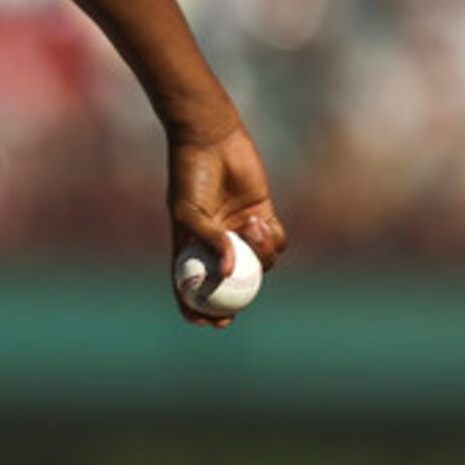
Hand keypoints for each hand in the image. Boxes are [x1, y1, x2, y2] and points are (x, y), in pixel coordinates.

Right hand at [166, 121, 285, 328]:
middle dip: (237, 301)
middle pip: (232, 282)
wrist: (211, 142)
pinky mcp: (263, 215)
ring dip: (259, 254)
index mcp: (191, 246)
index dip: (197, 307)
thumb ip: (209, 242)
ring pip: (259, 262)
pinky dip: (271, 238)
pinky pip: (275, 241)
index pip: (193, 285)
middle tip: (238, 311)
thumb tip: (227, 273)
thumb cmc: (191, 177)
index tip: (205, 322)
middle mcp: (218, 242)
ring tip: (250, 226)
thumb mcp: (190, 213)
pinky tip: (259, 220)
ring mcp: (241, 231)